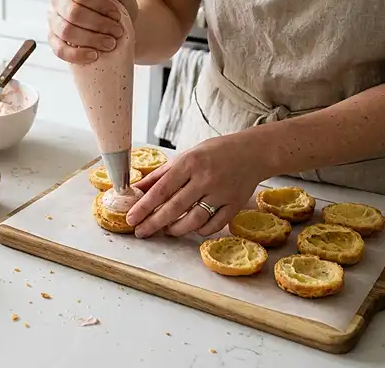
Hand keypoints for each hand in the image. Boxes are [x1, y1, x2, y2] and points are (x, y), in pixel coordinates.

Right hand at [48, 0, 137, 63]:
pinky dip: (77, 55)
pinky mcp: (55, 41)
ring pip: (66, 32)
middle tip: (117, 32)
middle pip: (73, 13)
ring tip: (110, 44)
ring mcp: (55, 22)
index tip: (117, 15)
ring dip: (92, 39)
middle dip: (99, 24)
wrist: (123, 27)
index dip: (100, 5)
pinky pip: (59, 50)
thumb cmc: (119, 5)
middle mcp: (59, 1)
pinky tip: (94, 55)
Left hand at [126, 135, 268, 238]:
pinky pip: (214, 225)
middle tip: (141, 232)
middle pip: (175, 208)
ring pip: (194, 221)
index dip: (144, 206)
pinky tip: (191, 227)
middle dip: (154, 223)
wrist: (253, 152)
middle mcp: (205, 178)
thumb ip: (160, 175)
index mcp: (190, 163)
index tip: (131, 218)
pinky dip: (200, 230)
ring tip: (166, 230)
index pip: (161, 189)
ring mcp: (222, 193)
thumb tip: (136, 190)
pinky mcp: (235, 205)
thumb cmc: (214, 153)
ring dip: (176, 229)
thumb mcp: (185, 156)